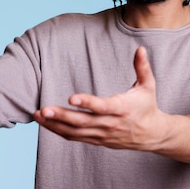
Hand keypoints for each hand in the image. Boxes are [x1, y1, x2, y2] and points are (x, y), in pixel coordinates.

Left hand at [33, 47, 168, 150]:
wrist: (152, 134)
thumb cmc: (147, 106)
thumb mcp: (148, 86)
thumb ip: (142, 67)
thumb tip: (140, 48)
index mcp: (122, 108)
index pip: (102, 106)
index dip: (87, 103)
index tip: (71, 97)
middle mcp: (110, 123)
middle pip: (83, 122)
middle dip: (61, 116)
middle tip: (43, 109)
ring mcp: (102, 134)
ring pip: (75, 131)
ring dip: (55, 124)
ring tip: (37, 114)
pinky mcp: (97, 140)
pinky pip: (75, 137)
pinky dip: (59, 131)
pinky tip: (45, 123)